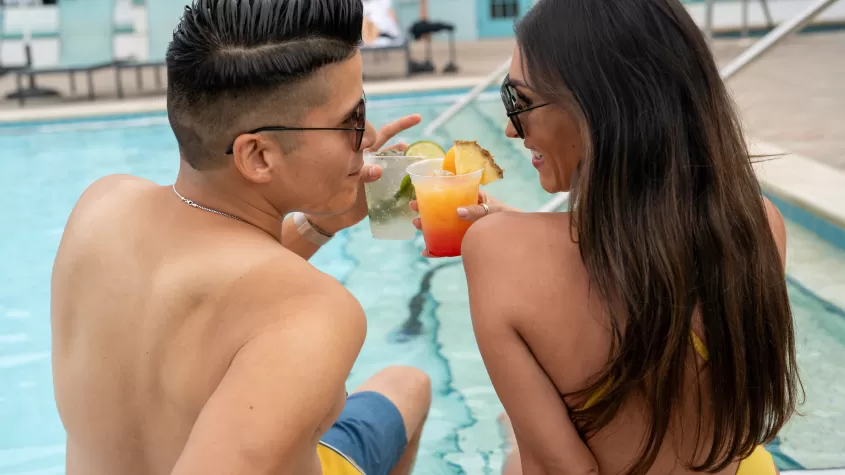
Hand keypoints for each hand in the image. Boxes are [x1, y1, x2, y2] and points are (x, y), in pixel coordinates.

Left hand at [307, 114, 422, 233]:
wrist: (331, 217)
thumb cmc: (332, 193)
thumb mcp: (347, 180)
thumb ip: (362, 173)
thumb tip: (378, 169)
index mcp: (361, 154)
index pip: (377, 134)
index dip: (392, 125)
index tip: (407, 117)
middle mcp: (371, 161)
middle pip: (389, 143)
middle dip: (402, 129)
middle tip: (417, 119)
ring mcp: (377, 175)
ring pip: (395, 162)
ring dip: (406, 157)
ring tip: (419, 155)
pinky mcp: (381, 190)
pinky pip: (396, 183)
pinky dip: (405, 181)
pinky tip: (415, 180)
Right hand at [411, 191, 517, 256]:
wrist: (516, 235)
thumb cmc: (505, 217)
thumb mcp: (492, 210)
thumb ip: (477, 210)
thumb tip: (458, 211)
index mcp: (469, 199)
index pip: (449, 193)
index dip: (433, 192)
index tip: (420, 193)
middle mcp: (463, 213)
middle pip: (440, 210)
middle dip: (425, 210)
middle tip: (414, 209)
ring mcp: (461, 229)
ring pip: (441, 227)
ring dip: (428, 227)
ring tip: (418, 226)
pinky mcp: (463, 243)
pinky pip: (447, 246)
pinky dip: (437, 250)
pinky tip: (427, 252)